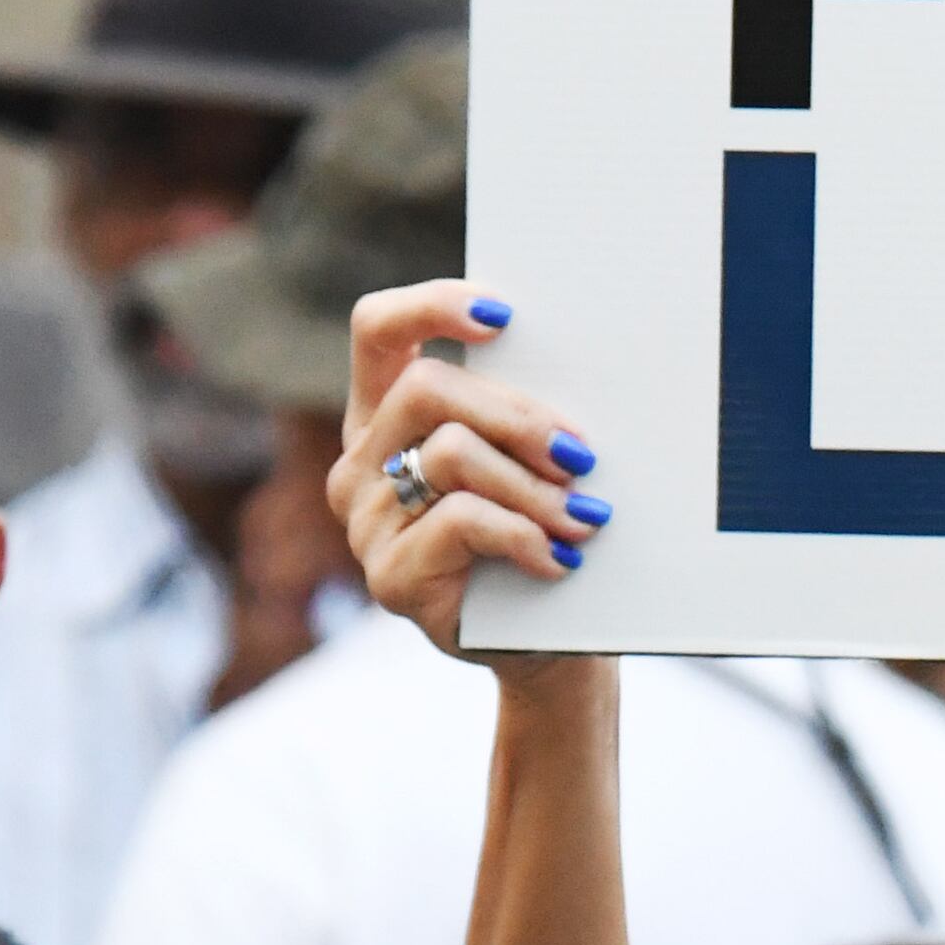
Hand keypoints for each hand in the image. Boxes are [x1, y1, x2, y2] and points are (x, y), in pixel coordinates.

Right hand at [330, 279, 614, 659]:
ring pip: (451, 454)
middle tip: (579, 454)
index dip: (431, 305)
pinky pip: (462, 522)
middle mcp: (361, 461)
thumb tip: (567, 365)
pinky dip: (524, 535)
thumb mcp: (523, 459)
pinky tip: (557, 558)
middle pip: (426, 388)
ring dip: (533, 485)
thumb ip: (514, 411)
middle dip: (517, 415)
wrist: (543, 639)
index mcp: (384, 413)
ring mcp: (367, 522)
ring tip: (582, 517)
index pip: (378, 330)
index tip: (503, 314)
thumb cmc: (536, 531)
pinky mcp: (391, 577)